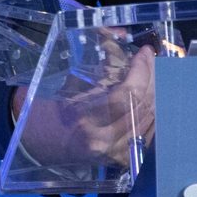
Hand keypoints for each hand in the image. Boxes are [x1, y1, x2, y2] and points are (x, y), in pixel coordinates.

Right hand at [12, 39, 156, 166]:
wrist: (41, 142)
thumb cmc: (52, 109)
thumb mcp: (72, 84)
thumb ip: (101, 64)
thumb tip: (120, 37)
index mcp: (86, 120)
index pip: (128, 94)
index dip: (141, 70)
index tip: (144, 53)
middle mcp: (104, 141)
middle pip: (143, 106)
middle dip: (152, 77)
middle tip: (151, 59)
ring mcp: (115, 154)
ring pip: (150, 119)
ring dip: (156, 93)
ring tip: (153, 73)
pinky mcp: (122, 160)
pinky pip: (148, 133)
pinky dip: (152, 112)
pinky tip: (151, 97)